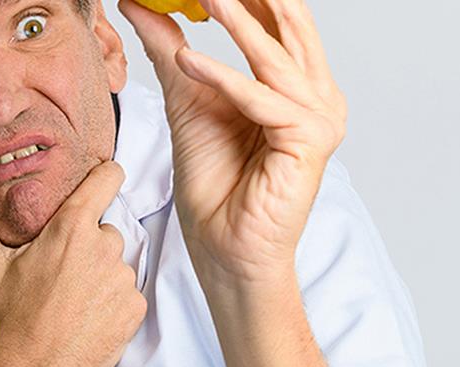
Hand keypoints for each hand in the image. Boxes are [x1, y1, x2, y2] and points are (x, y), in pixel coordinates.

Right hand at [0, 161, 147, 366]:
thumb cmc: (12, 318)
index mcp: (72, 229)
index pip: (107, 179)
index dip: (105, 176)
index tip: (102, 180)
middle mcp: (104, 248)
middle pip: (105, 231)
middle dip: (88, 246)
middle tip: (62, 272)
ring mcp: (123, 280)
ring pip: (117, 265)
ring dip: (101, 276)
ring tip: (72, 300)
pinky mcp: (134, 308)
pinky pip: (128, 295)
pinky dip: (113, 304)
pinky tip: (87, 318)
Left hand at [119, 0, 346, 284]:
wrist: (224, 249)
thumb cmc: (214, 185)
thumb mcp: (186, 99)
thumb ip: (170, 49)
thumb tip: (140, 4)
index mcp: (296, 83)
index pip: (277, 22)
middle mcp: (316, 96)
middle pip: (288, 29)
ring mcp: (319, 118)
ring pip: (275, 59)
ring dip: (238, 24)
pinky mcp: (309, 141)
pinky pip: (262, 100)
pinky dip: (224, 79)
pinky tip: (187, 61)